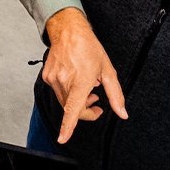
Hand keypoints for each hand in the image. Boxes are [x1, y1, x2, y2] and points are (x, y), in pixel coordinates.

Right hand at [40, 8, 127, 143]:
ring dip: (76, 101)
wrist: (68, 31)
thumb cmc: (89, 48)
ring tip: (88, 89)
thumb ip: (115, 95)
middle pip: (72, 109)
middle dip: (85, 110)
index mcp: (81, 79)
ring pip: (64, 102)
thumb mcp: (108, 70)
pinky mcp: (47, 77)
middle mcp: (65, 80)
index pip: (73, 108)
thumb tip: (122, 113)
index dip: (68, 125)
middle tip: (97, 102)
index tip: (63, 138)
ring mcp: (53, 79)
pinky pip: (58, 92)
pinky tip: (75, 80)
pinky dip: (68, 92)